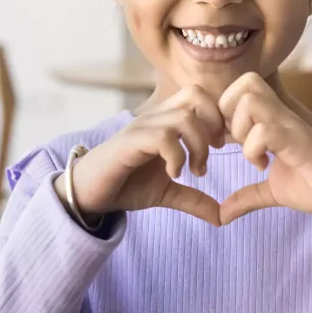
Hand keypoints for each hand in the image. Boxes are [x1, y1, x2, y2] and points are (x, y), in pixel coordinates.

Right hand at [54, 85, 226, 226]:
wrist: (89, 194)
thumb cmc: (126, 185)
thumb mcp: (167, 192)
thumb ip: (194, 199)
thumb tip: (222, 217)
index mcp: (165, 120)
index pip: (199, 95)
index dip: (216, 116)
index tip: (218, 147)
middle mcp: (154, 117)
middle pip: (195, 95)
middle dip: (213, 124)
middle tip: (211, 154)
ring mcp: (141, 127)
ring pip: (184, 117)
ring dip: (197, 146)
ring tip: (194, 172)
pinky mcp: (129, 142)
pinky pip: (162, 137)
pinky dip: (176, 156)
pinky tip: (173, 174)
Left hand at [217, 72, 311, 230]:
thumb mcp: (271, 191)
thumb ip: (245, 197)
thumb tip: (221, 215)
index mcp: (272, 121)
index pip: (240, 87)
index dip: (223, 110)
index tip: (224, 141)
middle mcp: (281, 116)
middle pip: (245, 82)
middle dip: (227, 112)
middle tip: (231, 142)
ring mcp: (290, 126)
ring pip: (251, 101)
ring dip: (240, 129)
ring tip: (250, 154)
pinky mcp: (300, 142)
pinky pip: (266, 130)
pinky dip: (254, 149)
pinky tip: (263, 166)